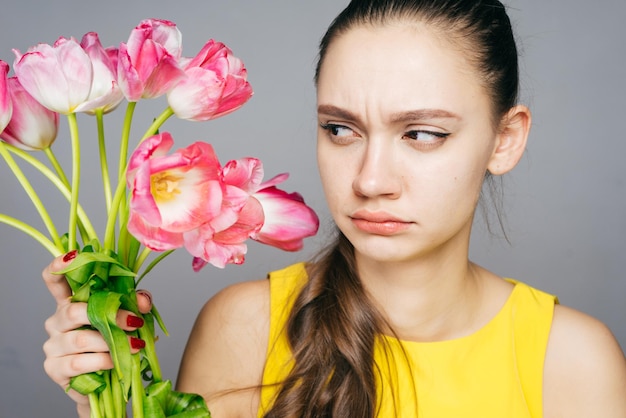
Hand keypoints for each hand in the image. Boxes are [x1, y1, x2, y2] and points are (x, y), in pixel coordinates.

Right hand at [41, 250, 152, 416]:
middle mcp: (57, 320)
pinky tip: (116, 361)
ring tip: (134, 345)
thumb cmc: (115, 343)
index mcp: (71, 302)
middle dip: (109, 315)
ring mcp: (53, 345)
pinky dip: (103, 360)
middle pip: (73, 310)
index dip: (59, 266)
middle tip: (134, 322)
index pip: (55, 280)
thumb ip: (135, 304)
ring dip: (111, 341)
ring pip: (80, 338)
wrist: (107, 381)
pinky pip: (79, 362)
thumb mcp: (128, 318)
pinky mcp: (55, 368)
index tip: (73, 256)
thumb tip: (142, 300)